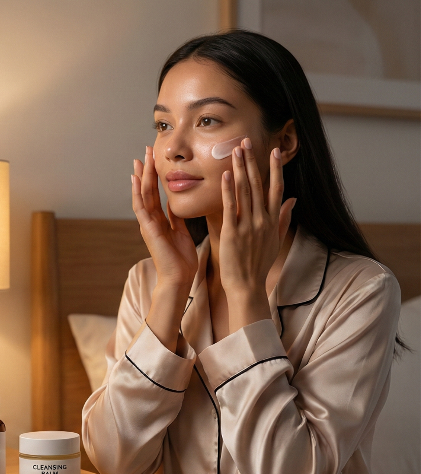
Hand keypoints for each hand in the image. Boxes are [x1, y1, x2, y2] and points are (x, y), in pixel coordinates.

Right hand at [132, 145, 198, 290]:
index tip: (156, 159)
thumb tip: (174, 203)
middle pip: (147, 190)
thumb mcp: (182, 232)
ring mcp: (147, 224)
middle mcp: (151, 220)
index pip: (156, 193)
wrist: (179, 278)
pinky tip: (136, 179)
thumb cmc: (182, 260)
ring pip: (142, 195)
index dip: (155, 176)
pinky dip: (137, 193)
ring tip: (140, 158)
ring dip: (141, 176)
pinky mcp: (148, 229)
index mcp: (160, 220)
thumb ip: (176, 218)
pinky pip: (141, 207)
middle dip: (147, 170)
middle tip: (146, 150)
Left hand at [218, 139, 295, 300]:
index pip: (276, 188)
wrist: (247, 286)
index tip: (274, 151)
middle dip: (252, 162)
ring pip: (244, 192)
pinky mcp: (232, 233)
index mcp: (272, 220)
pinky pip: (231, 208)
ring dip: (240, 170)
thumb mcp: (275, 240)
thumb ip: (283, 218)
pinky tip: (225, 176)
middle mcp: (262, 220)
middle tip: (246, 141)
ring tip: (236, 151)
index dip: (275, 169)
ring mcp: (248, 226)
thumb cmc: (259, 265)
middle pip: (258, 184)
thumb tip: (293, 200)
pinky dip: (228, 191)